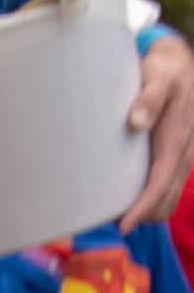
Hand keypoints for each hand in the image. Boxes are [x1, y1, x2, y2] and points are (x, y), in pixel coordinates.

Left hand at [121, 32, 193, 229]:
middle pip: (165, 202)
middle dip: (141, 216)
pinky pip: (165, 191)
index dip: (143, 208)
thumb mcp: (160, 77)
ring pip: (167, 201)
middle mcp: (183, 154)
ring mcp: (181, 160)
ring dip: (145, 212)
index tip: (122, 225)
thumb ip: (149, 97)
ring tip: (114, 213)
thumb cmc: (165, 72)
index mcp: (178, 140)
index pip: (161, 184)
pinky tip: (126, 199)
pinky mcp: (175, 160)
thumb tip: (136, 122)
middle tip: (107, 219)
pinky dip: (149, 203)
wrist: (179, 67)